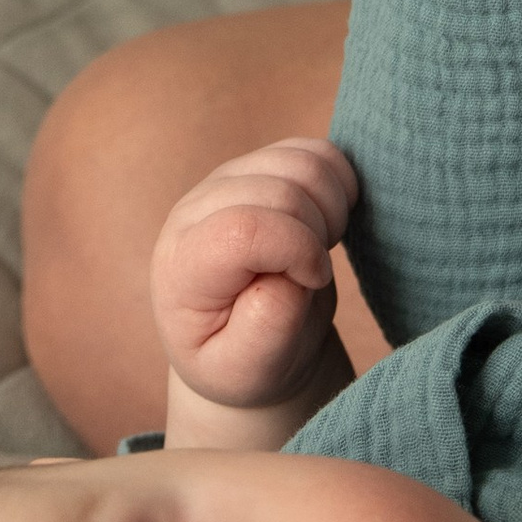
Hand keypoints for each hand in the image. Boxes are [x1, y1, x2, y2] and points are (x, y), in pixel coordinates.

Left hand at [152, 135, 357, 432]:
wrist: (241, 342)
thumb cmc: (240, 359)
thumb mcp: (246, 369)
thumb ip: (265, 329)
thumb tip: (290, 275)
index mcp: (183, 268)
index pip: (242, 230)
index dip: (295, 250)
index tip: (309, 283)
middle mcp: (195, 212)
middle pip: (280, 192)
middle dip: (318, 233)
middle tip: (314, 273)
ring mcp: (226, 181)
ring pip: (301, 163)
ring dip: (331, 206)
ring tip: (320, 246)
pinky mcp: (258, 165)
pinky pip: (315, 152)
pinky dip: (338, 182)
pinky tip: (326, 221)